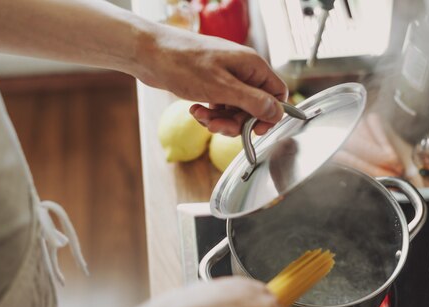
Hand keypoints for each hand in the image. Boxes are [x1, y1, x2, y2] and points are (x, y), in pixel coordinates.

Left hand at [139, 27, 287, 135]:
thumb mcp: (222, 88)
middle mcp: (242, 70)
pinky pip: (220, 106)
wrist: (150, 53)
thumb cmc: (184, 64)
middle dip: (236, 122)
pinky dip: (209, 113)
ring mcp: (226, 77)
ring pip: (235, 110)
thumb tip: (277, 114)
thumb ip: (252, 102)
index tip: (255, 130)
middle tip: (217, 125)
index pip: (277, 94)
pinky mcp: (211, 84)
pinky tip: (195, 110)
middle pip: (254, 107)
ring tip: (201, 117)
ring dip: (220, 120)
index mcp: (252, 66)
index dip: (269, 115)